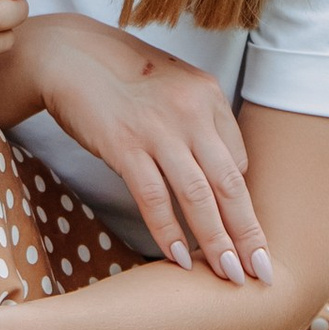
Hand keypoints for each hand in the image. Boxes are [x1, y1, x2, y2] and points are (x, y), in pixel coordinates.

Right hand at [24, 16, 270, 284]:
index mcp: (209, 94)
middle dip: (247, 233)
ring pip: (198, 196)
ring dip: (216, 241)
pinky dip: (168, 231)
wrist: (66, 55)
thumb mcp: (172, 87)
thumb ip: (199, 122)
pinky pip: (153, 197)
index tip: (245, 234)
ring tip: (229, 275)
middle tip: (262, 271)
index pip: (237, 159)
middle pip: (229, 183)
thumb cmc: (120, 75)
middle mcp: (191, 111)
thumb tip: (219, 171)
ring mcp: (158, 129)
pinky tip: (179, 258)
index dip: (240, 202)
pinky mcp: (124, 145)